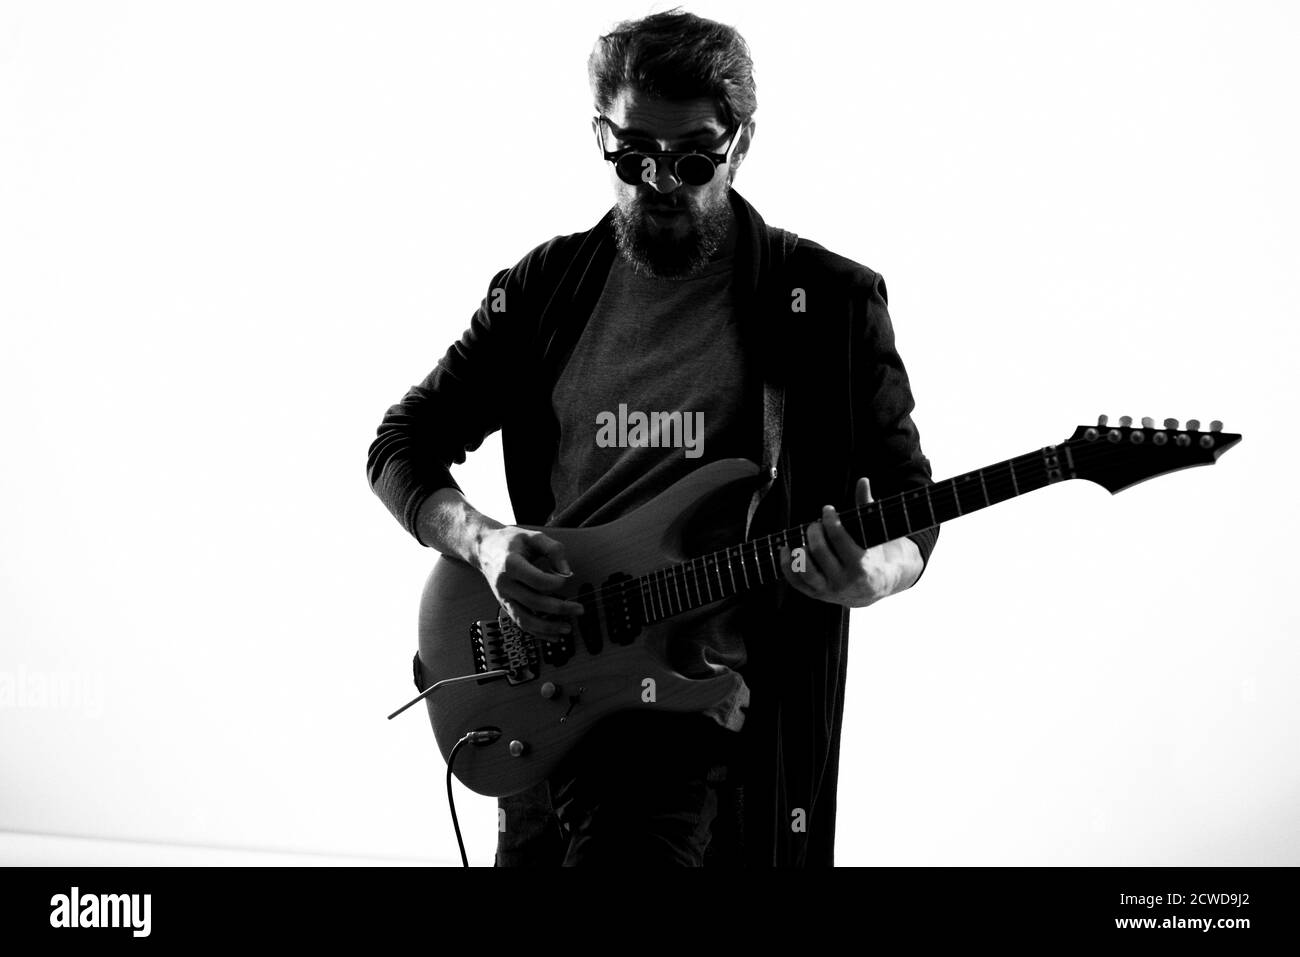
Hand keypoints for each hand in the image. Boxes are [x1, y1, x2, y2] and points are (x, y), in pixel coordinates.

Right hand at [475, 527, 584, 640]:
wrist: (484, 548)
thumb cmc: (511, 541)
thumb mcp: (533, 536)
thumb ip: (553, 550)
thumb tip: (567, 572)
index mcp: (511, 564)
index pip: (536, 580)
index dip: (555, 583)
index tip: (565, 579)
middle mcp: (505, 584)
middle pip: (533, 602)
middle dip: (559, 608)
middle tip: (580, 609)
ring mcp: (503, 597)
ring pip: (525, 619)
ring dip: (548, 627)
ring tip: (567, 628)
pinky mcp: (505, 605)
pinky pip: (520, 623)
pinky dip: (537, 632)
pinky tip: (554, 635)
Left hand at [778, 477, 921, 607]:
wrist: (875, 587)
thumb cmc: (873, 553)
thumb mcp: (873, 533)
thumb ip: (866, 507)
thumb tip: (863, 480)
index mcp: (861, 565)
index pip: (839, 538)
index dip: (830, 520)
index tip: (827, 509)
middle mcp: (843, 581)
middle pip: (819, 550)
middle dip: (814, 531)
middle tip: (815, 524)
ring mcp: (828, 590)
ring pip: (805, 569)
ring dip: (799, 548)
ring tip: (802, 536)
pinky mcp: (816, 594)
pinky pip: (795, 581)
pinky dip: (786, 564)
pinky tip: (786, 548)